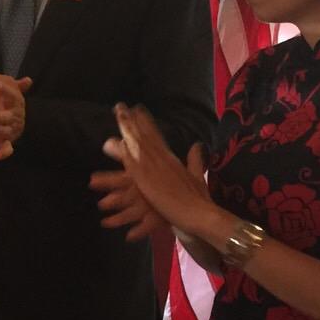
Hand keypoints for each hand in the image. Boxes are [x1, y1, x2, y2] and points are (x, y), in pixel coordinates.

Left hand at [101, 103, 215, 235]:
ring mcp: (155, 169)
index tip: (136, 108)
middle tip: (120, 104)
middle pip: (145, 135)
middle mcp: (163, 160)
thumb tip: (196, 144)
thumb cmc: (199, 199)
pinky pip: (136, 164)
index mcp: (172, 158)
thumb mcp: (197, 176)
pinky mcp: (148, 183)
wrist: (201, 214)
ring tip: (118, 113)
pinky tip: (120, 141)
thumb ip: (195, 159)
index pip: (156, 136)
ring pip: (138, 144)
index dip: (145, 122)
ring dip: (128, 129)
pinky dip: (129, 152)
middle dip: (132, 119)